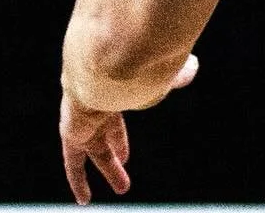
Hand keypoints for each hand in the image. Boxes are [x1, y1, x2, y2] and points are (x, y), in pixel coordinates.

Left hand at [60, 55, 197, 204]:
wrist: (99, 66)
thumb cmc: (132, 65)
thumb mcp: (158, 74)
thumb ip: (174, 74)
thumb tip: (192, 68)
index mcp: (113, 88)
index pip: (118, 111)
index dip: (123, 130)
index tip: (126, 148)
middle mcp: (95, 103)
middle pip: (106, 131)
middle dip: (116, 148)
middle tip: (125, 161)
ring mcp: (81, 118)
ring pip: (94, 148)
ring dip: (108, 168)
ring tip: (122, 188)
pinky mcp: (72, 133)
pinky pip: (73, 162)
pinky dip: (78, 180)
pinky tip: (84, 199)